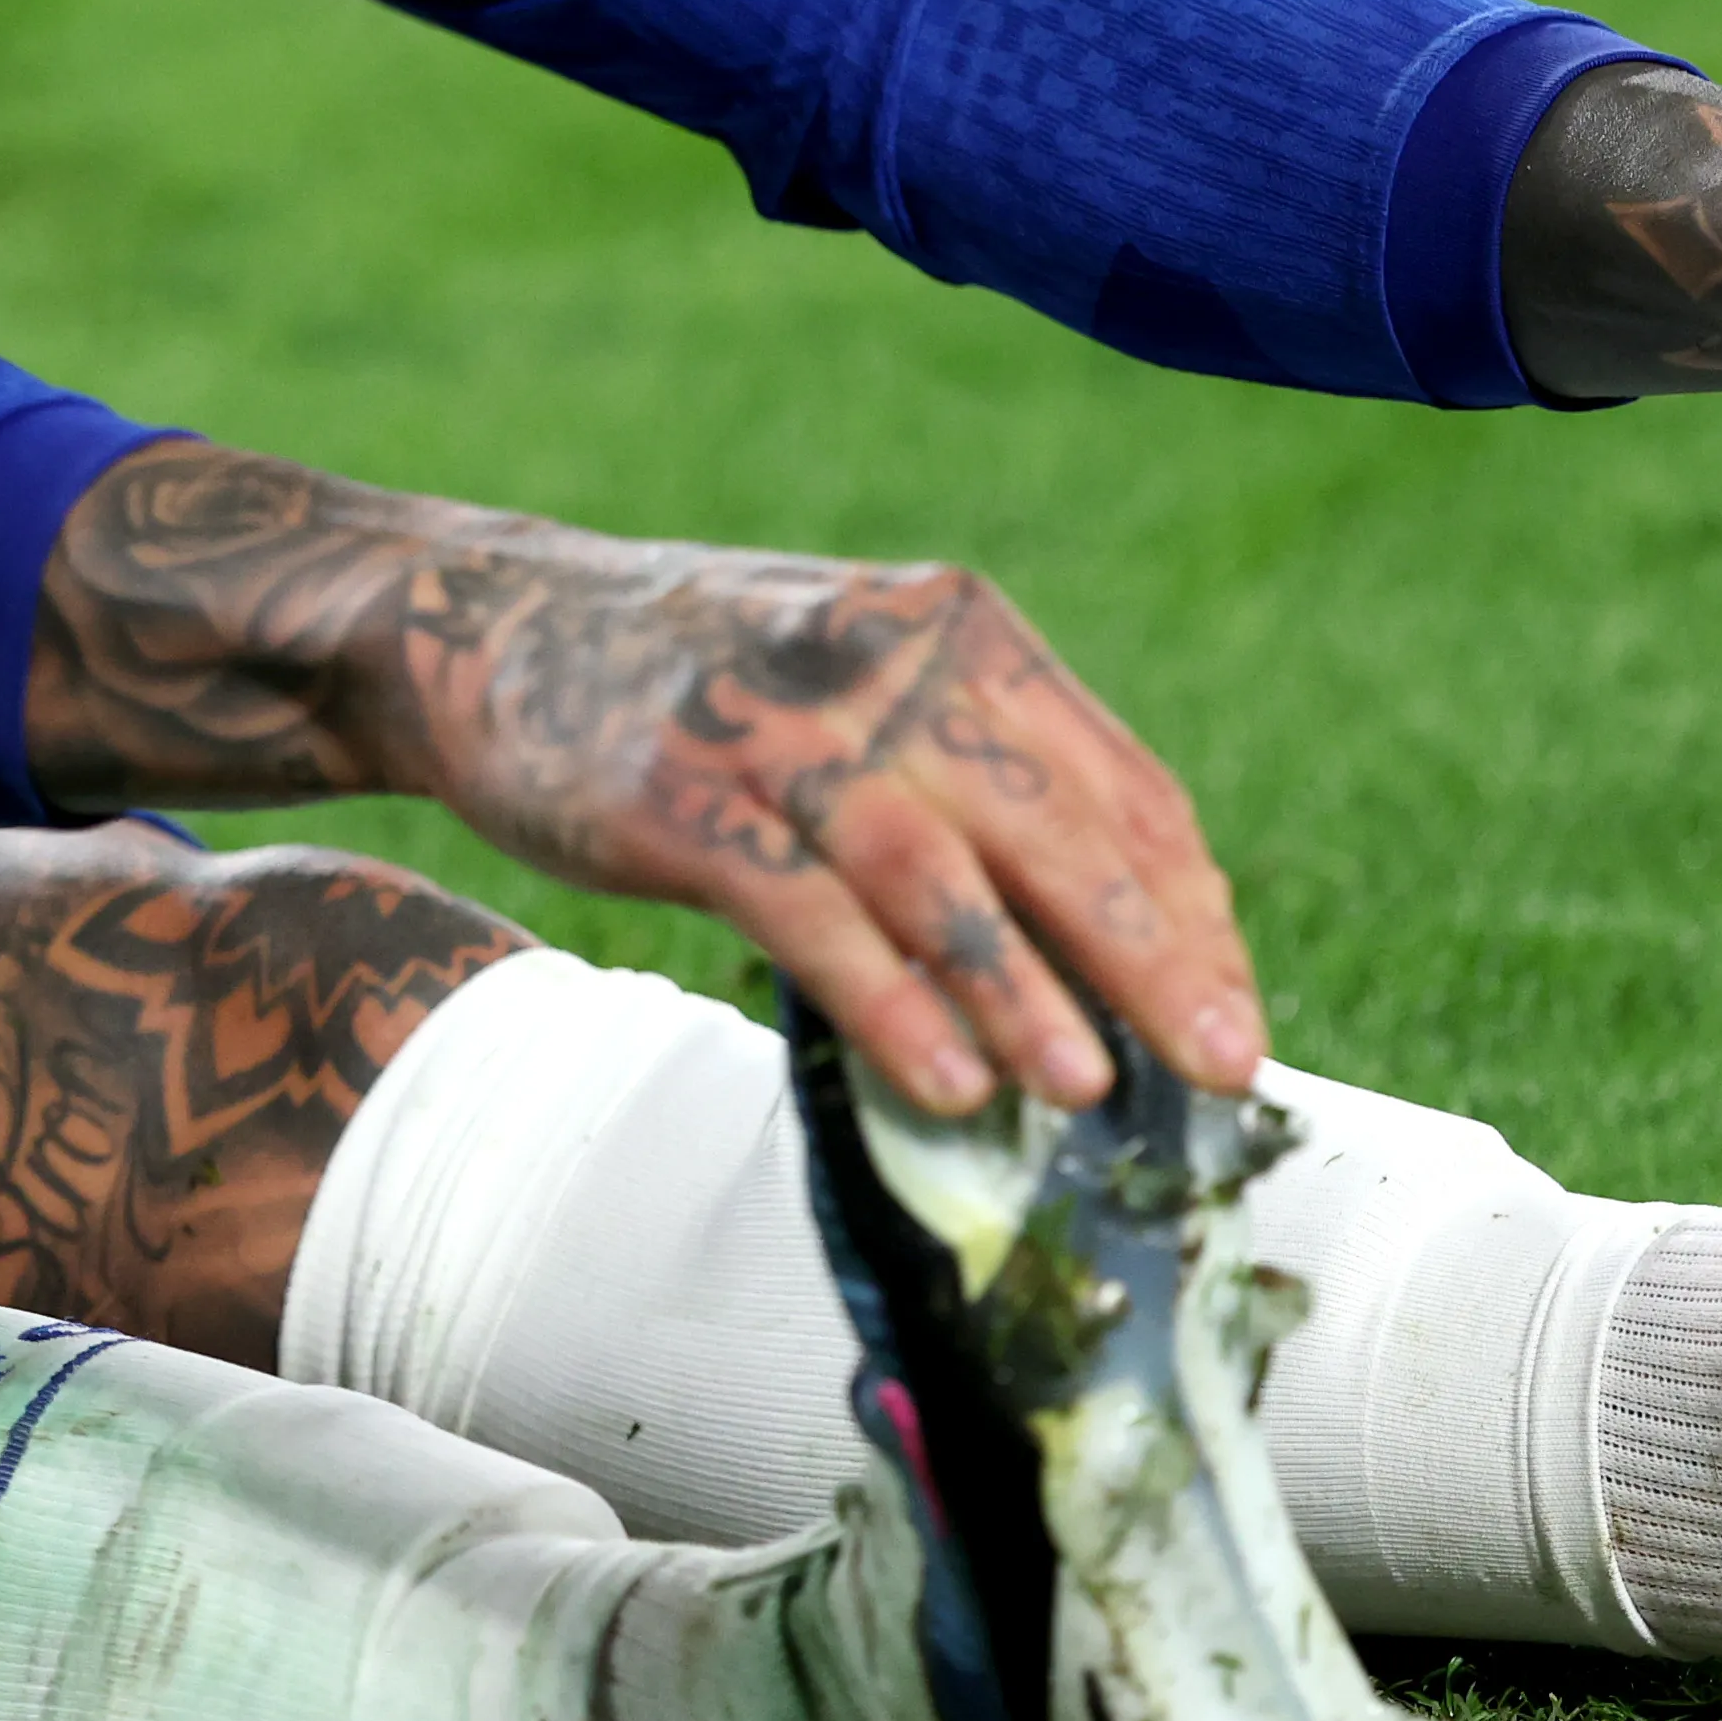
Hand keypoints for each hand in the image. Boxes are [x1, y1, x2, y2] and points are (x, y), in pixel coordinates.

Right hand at [24, 443, 1255, 1115]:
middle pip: (1060, 830)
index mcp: (960, 631)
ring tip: (1097, 1094)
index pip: (1121, 785)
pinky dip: (894, 1007)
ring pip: (945, 878)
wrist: (483, 626)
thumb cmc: (701, 681)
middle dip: (1155, 963)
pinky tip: (952, 1083)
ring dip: (1033, 994)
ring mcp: (786, 733)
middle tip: (1228, 1072)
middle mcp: (890, 666)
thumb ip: (973, 771)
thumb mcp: (857, 679)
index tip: (1238, 1015)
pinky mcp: (688, 803)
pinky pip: (817, 920)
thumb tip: (1113, 940)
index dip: (1191, 912)